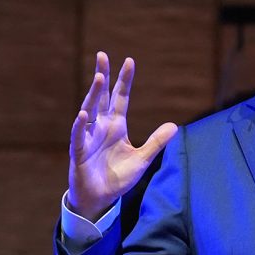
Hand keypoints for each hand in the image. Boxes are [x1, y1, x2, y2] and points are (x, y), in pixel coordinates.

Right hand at [67, 52, 178, 221]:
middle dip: (102, 77)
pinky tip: (84, 114)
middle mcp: (101, 127)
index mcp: (116, 126)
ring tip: (97, 77)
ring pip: (90, 111)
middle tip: (102, 55)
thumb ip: (156, 142)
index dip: (124, 81)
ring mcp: (89, 137)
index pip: (121, 98)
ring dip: (93, 94)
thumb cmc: (117, 178)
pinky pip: (79, 136)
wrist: (100, 199)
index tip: (129, 61)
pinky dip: (81, 125)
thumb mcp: (142, 159)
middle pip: (102, 97)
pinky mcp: (80, 152)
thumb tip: (174, 125)